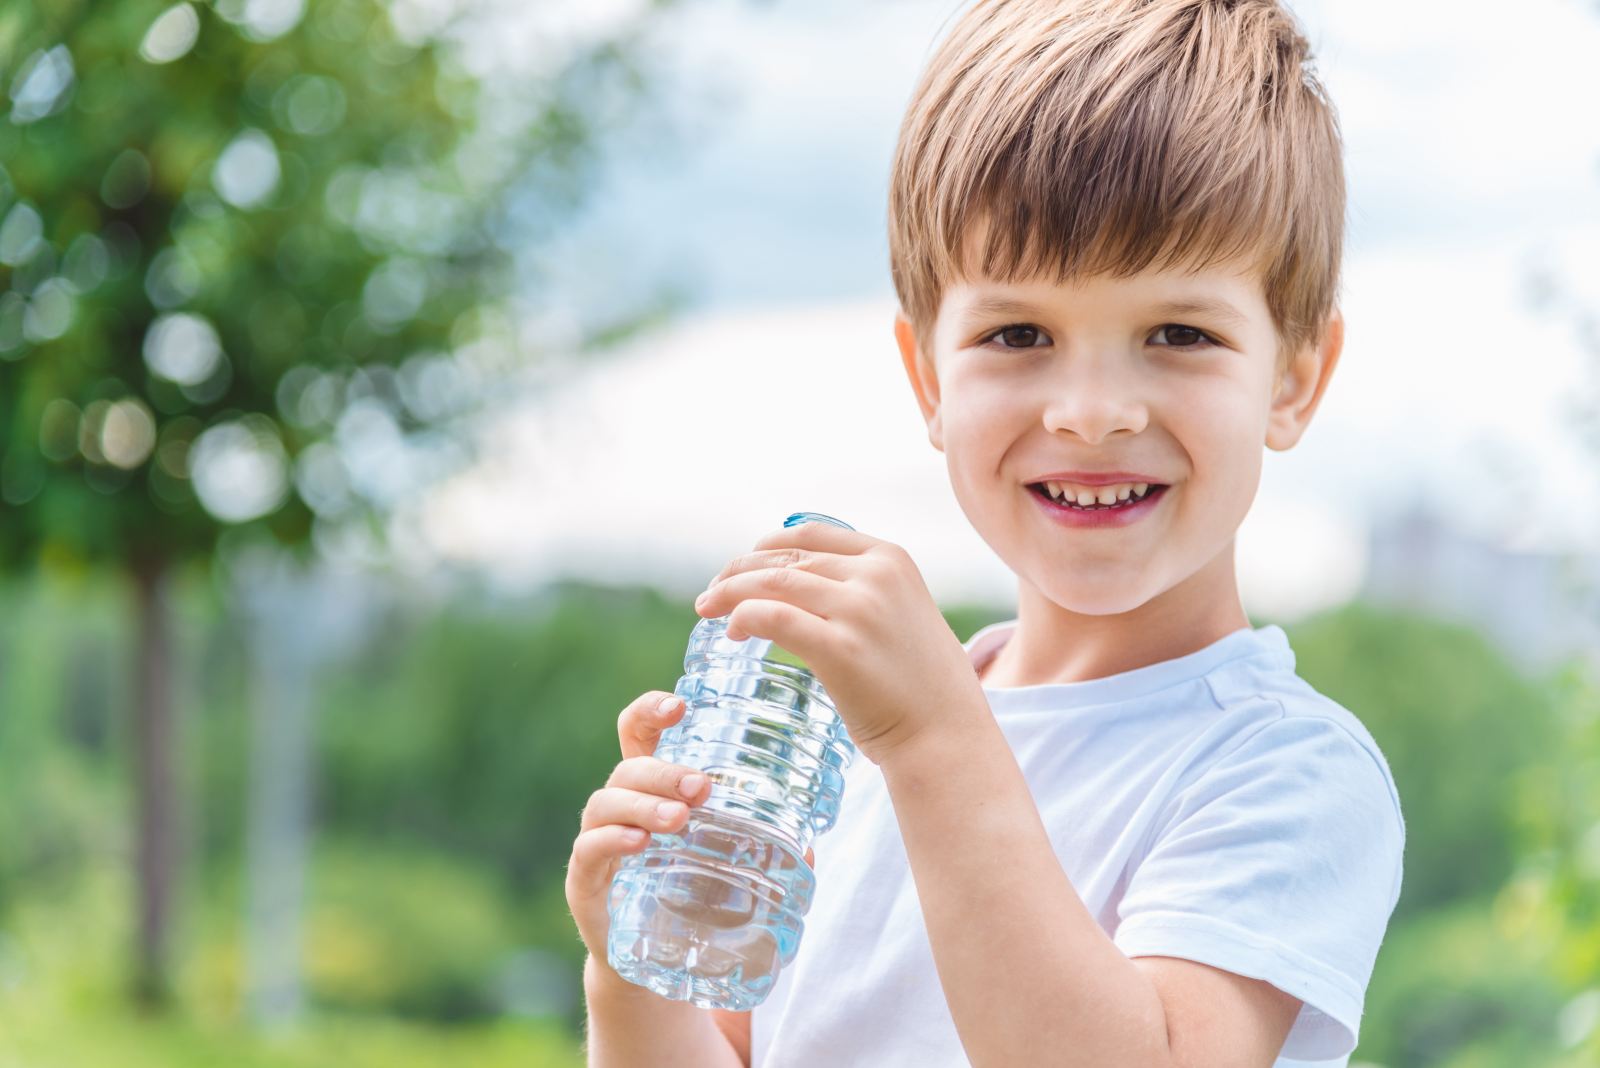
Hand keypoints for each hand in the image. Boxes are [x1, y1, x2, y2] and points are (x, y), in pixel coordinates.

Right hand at [564, 690, 814, 978]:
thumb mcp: (724, 869)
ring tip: (679, 819)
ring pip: (607, 802)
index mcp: (649, 791)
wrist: (649, 969)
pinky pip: (589, 849)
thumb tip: (812, 849)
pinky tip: (638, 843)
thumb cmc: (688, 903)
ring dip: (644, 804)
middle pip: (629, 767)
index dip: (651, 711)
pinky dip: (612, 840)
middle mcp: (618, 809)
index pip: (638, 734)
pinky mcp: (582, 881)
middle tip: (703, 787)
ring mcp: (595, 842)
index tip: (680, 706)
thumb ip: (761, 853)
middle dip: (666, 770)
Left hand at [693, 520, 986, 764]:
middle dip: (738, 571)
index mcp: (891, 558)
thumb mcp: (902, 614)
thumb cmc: (920, 685)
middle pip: (786, 557)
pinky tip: (730, 631)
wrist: (945, 736)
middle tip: (712, 594)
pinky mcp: (841, 648)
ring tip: (707, 609)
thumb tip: (801, 587)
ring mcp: (859, 609)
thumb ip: (864, 592)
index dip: (765, 546)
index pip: (811, 533)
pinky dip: (743, 617)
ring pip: (773, 582)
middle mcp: (876, 574)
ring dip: (730, 592)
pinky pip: (774, 618)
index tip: (741, 565)